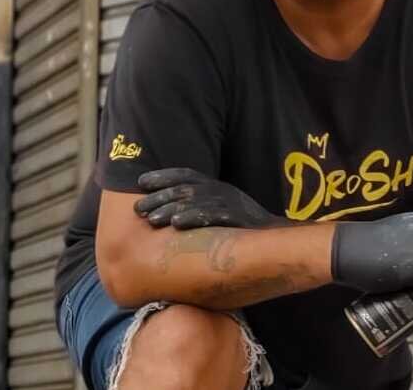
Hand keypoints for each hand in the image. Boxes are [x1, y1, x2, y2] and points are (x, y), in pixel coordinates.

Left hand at [134, 167, 278, 229]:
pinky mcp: (237, 218)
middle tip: (138, 208)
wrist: (274, 238)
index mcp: (217, 186)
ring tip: (151, 219)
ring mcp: (230, 203)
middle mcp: (222, 190)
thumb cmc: (242, 226)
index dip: (164, 176)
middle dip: (159, 197)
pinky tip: (176, 223)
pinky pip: (211, 215)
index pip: (187, 174)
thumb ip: (199, 206)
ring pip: (195, 201)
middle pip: (185, 188)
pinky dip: (193, 217)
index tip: (141, 182)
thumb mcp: (221, 209)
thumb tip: (167, 211)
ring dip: (170, 208)